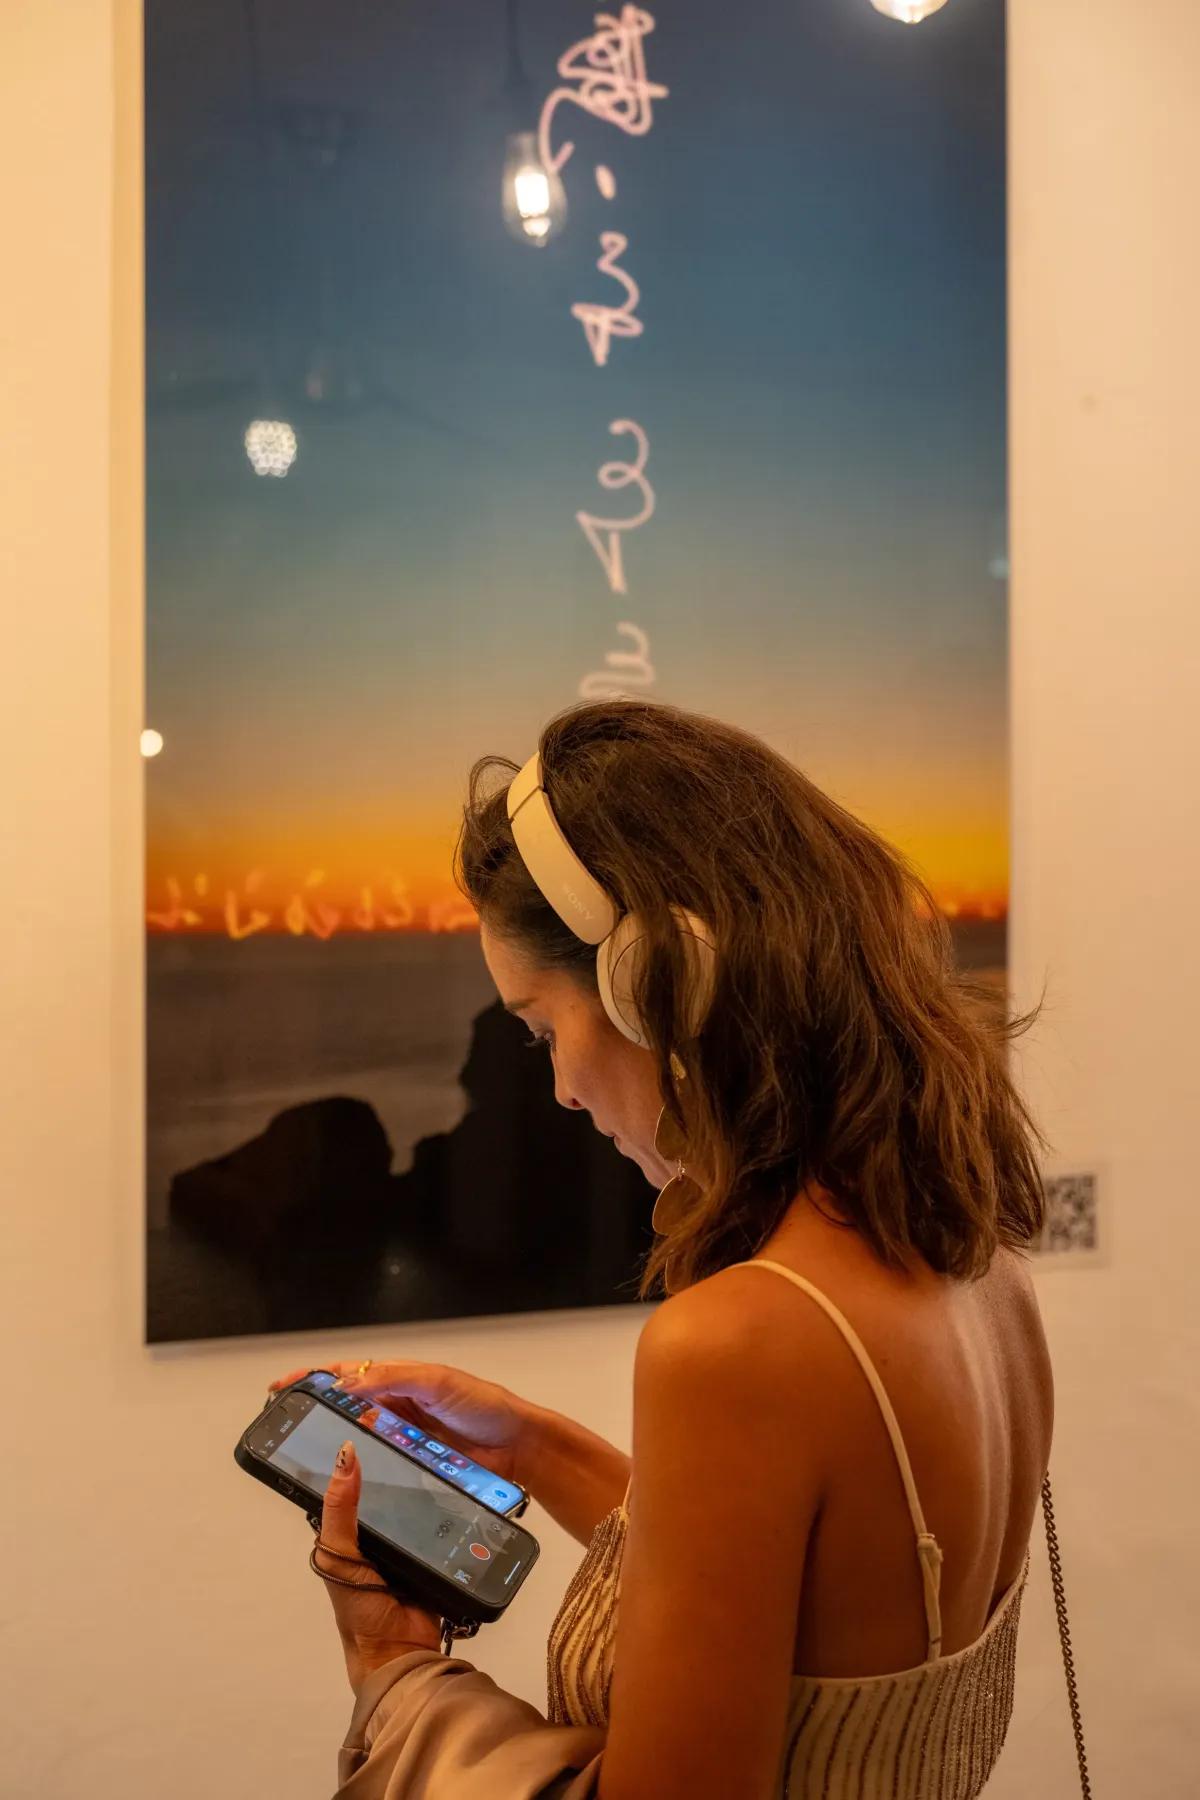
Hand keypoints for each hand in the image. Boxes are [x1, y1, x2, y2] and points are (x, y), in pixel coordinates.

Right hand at [271, 1360, 529, 1484]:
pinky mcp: (410, 1468)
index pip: (346, 1374)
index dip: (313, 1378)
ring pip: (359, 1442)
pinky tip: (349, 1479)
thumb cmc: (483, 1404)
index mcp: (398, 1379)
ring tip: (312, 1454)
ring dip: (339, 1448)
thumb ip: (394, 1378)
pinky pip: (378, 1469)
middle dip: (315, 1417)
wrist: (517, 1446)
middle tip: (286, 1426)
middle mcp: (394, 1408)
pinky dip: (362, 1473)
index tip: (282, 1386)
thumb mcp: (437, 1381)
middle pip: (345, 1410)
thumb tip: (347, 1382)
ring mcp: (400, 1440)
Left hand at [314, 1438, 442, 1691]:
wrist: (401, 1652)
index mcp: (348, 1532)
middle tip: (418, 1420)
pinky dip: (451, 1506)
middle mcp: (377, 1533)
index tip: (373, 1412)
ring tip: (445, 1440)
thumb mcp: (338, 1552)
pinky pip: (444, 1522)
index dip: (360, 1453)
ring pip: (418, 1502)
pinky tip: (463, 1478)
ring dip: (430, 1482)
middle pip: (390, 1489)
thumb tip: (345, 1453)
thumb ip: (340, 1507)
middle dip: (401, 1462)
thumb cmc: (359, 1606)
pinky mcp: (437, 1550)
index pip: (352, 1484)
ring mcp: (409, 1541)